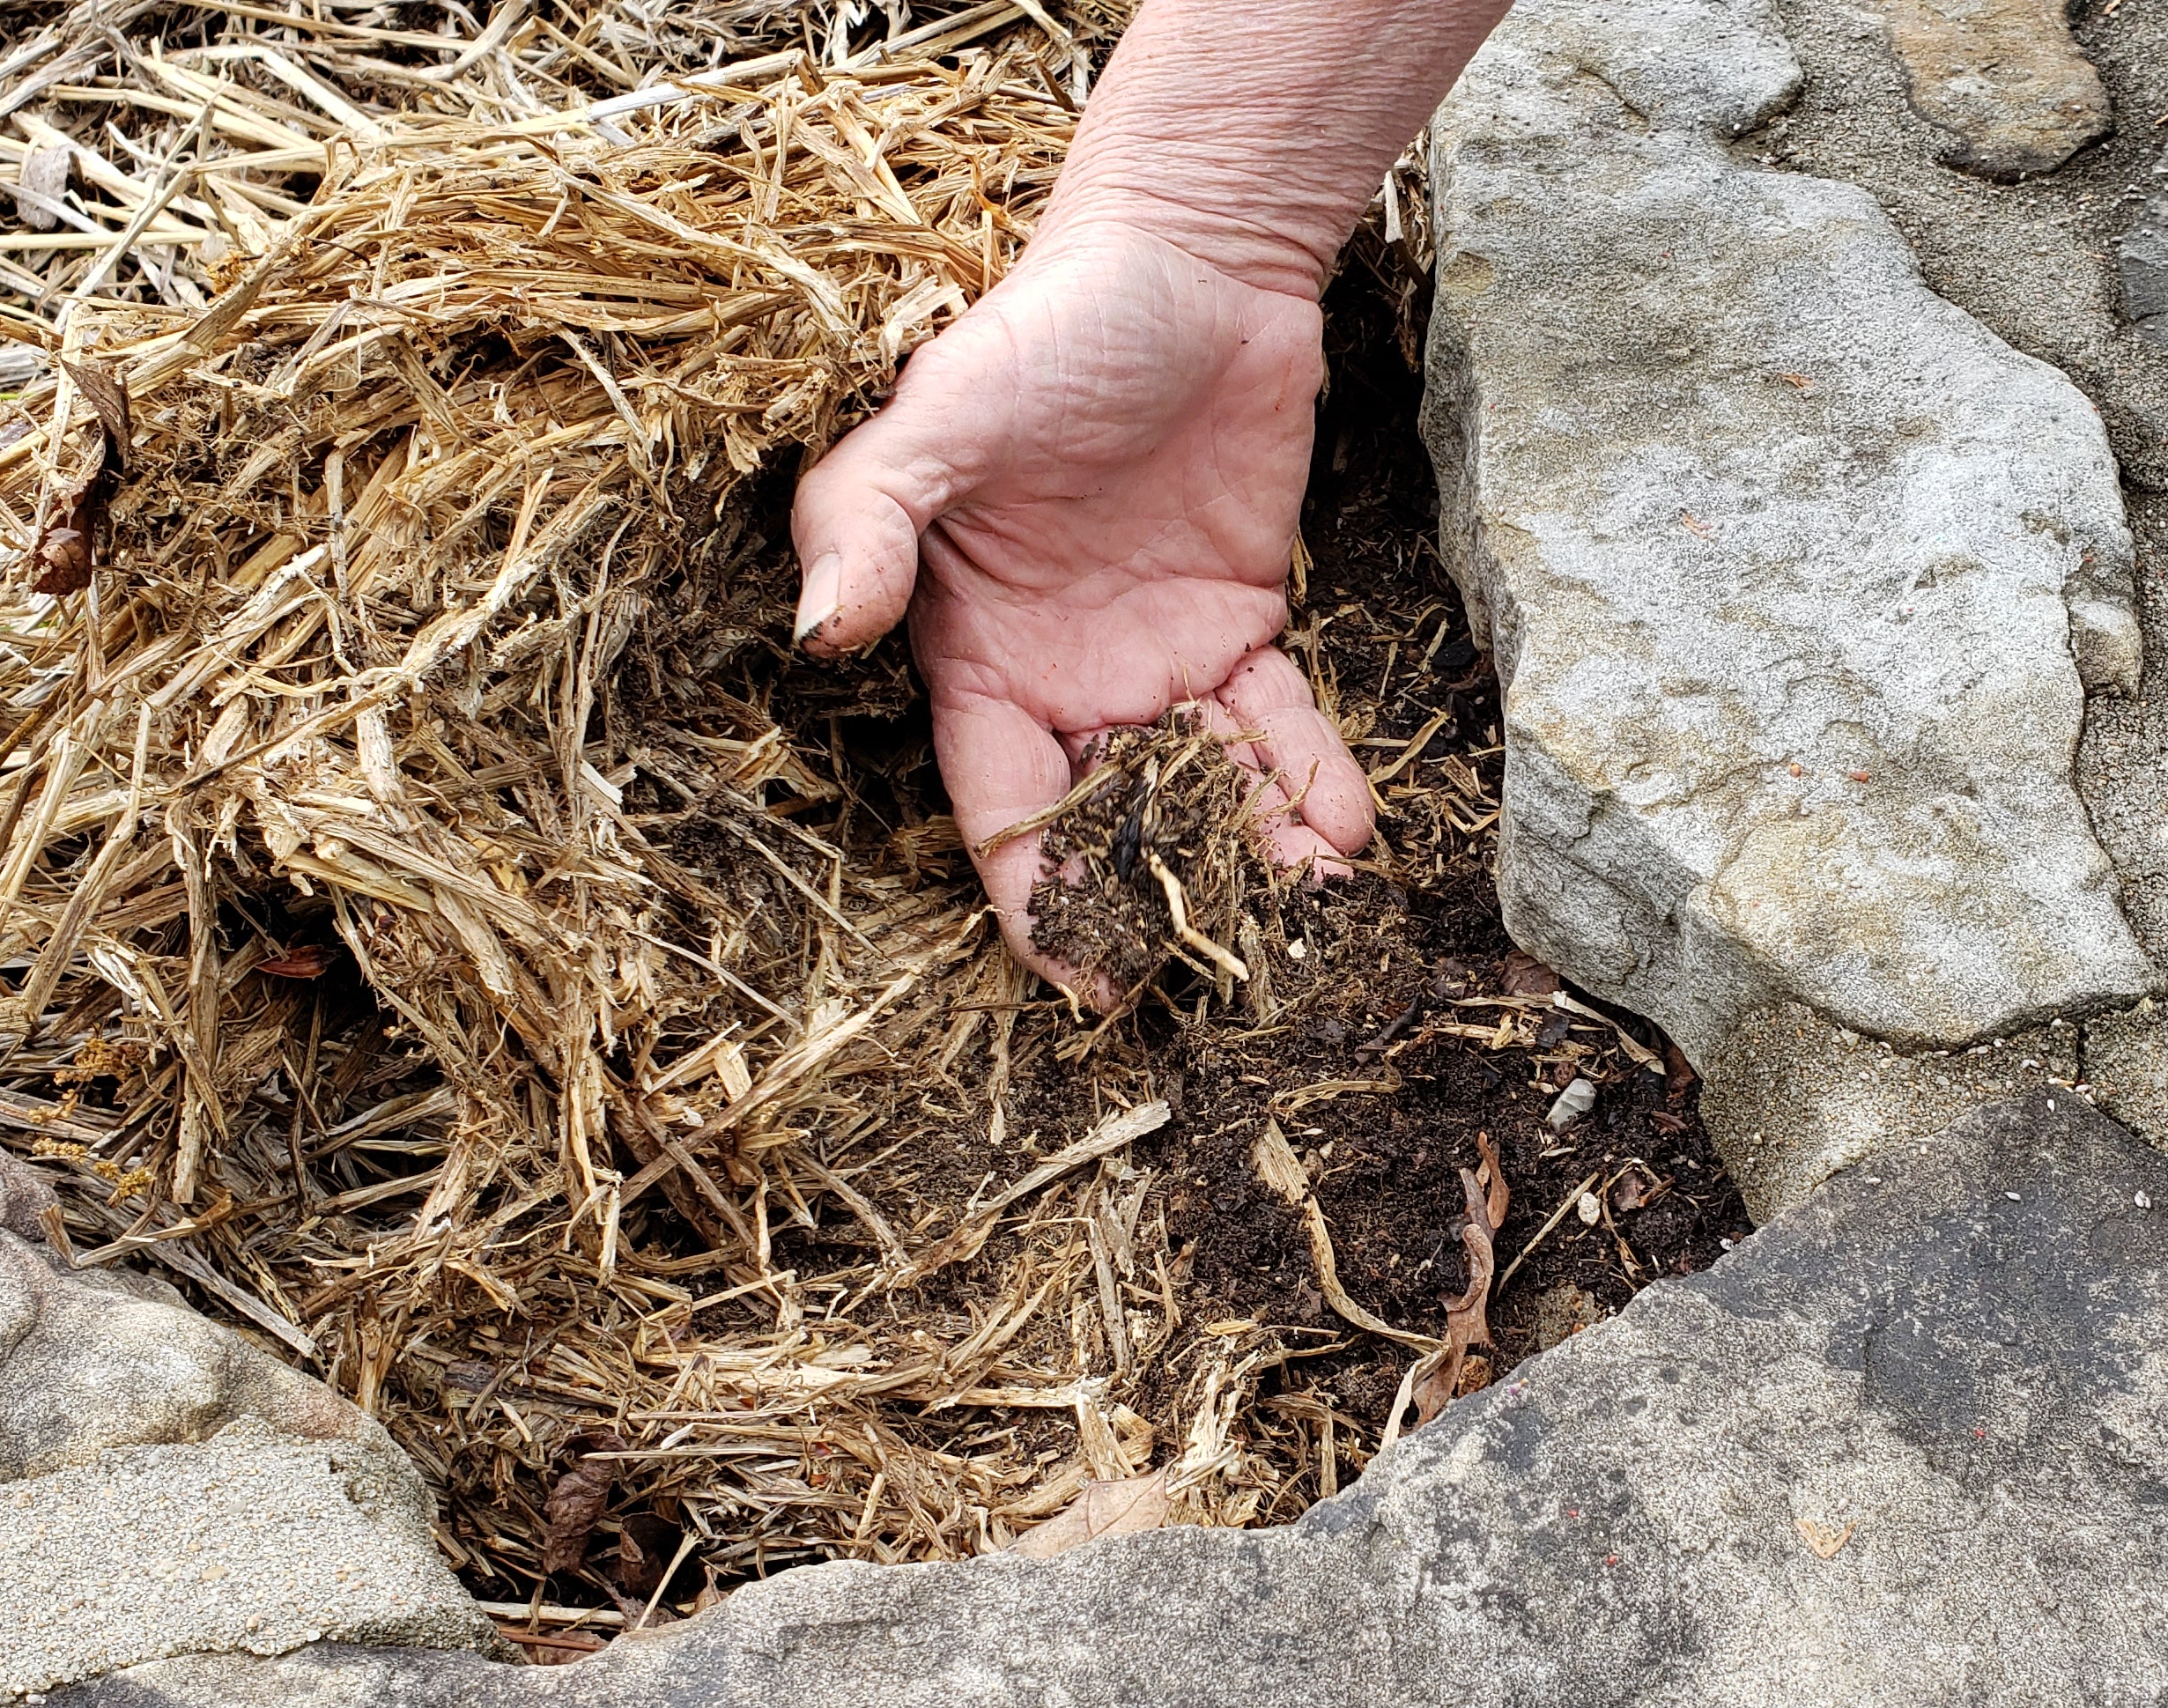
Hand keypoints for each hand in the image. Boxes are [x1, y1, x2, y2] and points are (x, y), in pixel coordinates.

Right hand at [789, 217, 1374, 995]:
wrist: (1187, 261)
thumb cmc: (1043, 331)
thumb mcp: (937, 418)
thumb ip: (867, 520)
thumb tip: (817, 631)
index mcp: (974, 657)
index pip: (1005, 812)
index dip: (1045, 904)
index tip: (1093, 985)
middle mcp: (1062, 679)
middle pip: (1117, 825)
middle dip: (1170, 903)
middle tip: (1237, 968)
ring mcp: (1155, 659)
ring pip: (1208, 792)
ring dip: (1260, 856)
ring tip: (1319, 909)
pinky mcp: (1242, 623)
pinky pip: (1278, 726)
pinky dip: (1313, 779)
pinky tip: (1350, 832)